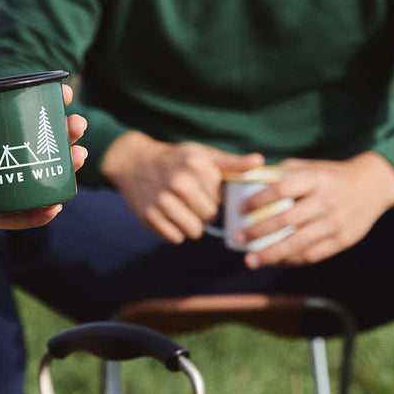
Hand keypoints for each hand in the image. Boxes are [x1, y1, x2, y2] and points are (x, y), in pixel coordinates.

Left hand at [0, 85, 86, 249]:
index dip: (31, 104)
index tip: (61, 95)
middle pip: (19, 145)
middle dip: (53, 136)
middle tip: (78, 128)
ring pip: (19, 179)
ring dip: (51, 170)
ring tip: (78, 160)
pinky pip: (2, 216)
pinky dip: (28, 214)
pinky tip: (53, 206)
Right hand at [101, 131, 264, 242]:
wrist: (134, 162)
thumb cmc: (175, 159)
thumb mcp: (202, 155)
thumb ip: (231, 163)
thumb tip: (259, 161)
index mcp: (197, 167)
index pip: (221, 200)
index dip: (213, 197)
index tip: (200, 188)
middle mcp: (179, 183)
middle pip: (209, 217)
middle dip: (202, 212)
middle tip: (188, 199)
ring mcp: (162, 200)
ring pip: (193, 231)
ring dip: (190, 224)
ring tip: (179, 208)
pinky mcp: (148, 215)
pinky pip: (175, 238)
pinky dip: (173, 231)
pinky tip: (167, 215)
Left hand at [238, 152, 393, 267]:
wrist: (373, 186)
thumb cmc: (329, 176)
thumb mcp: (308, 167)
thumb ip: (279, 173)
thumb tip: (245, 181)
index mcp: (315, 179)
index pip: (282, 190)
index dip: (258, 200)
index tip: (239, 209)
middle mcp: (326, 201)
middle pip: (287, 220)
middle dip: (258, 232)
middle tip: (238, 239)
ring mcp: (336, 223)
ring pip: (299, 243)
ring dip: (272, 254)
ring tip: (251, 260)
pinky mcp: (343, 240)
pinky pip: (313, 254)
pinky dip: (291, 260)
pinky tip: (275, 261)